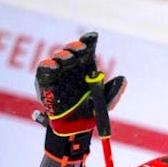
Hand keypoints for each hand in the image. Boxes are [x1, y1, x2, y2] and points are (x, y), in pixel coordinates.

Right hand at [34, 33, 125, 166]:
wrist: (76, 128)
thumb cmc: (91, 112)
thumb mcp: (105, 102)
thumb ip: (114, 91)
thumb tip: (123, 79)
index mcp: (86, 68)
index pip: (86, 50)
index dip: (88, 41)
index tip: (93, 37)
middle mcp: (72, 68)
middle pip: (72, 51)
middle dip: (75, 48)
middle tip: (80, 50)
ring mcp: (59, 75)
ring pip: (57, 59)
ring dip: (62, 56)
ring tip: (68, 59)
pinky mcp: (46, 84)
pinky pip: (44, 72)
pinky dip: (47, 67)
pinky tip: (54, 66)